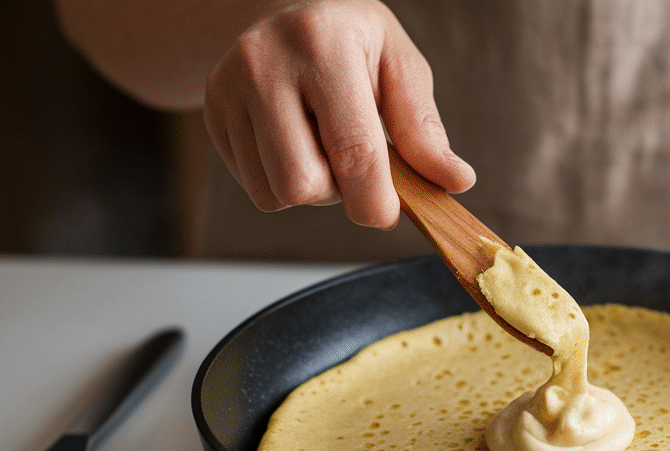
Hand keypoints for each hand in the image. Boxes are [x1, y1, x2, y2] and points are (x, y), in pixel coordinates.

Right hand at [203, 0, 473, 228]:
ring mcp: (228, 86)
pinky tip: (296, 145)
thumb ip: (424, 128)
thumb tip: (456, 181)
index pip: (354, 152)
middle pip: (303, 183)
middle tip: (355, 165)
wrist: (283, 9)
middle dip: (340, 194)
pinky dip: (284, 183)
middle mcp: (264, 61)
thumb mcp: (399, 66)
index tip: (390, 211)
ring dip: (312, 190)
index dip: (377, 202)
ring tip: (324, 149)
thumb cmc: (352, 42)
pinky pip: (254, 188)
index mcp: (322, 43)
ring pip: (275, 193)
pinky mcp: (213, 112)